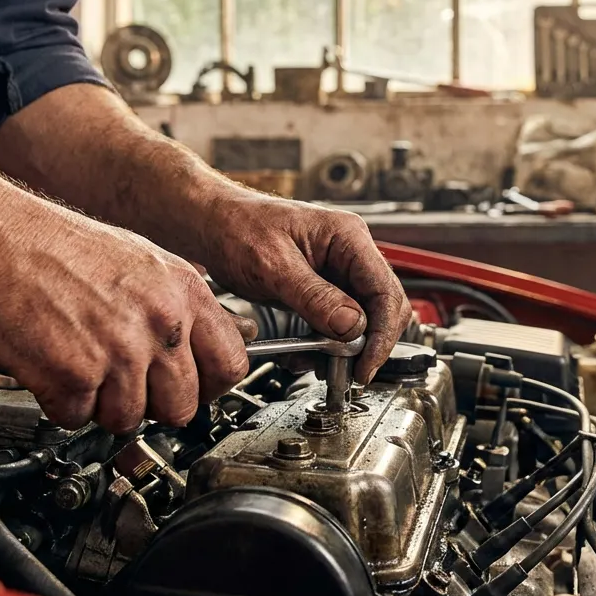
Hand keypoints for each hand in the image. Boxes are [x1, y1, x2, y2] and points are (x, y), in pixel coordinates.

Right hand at [0, 202, 249, 431]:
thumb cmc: (60, 248)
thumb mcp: (144, 260)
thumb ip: (177, 306)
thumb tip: (203, 348)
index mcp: (184, 292)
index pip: (231, 365)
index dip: (208, 386)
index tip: (190, 389)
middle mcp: (160, 322)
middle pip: (182, 407)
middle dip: (150, 405)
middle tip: (122, 383)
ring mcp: (121, 351)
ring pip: (129, 419)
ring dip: (100, 405)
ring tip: (80, 365)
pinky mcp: (77, 374)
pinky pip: (78, 418)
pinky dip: (60, 403)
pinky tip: (52, 366)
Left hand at [192, 190, 411, 383]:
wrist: (210, 223)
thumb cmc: (236, 227)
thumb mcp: (273, 266)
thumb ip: (314, 297)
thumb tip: (351, 326)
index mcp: (347, 236)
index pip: (385, 290)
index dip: (381, 334)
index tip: (365, 364)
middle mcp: (349, 251)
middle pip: (381, 306)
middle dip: (367, 343)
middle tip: (348, 372)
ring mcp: (337, 269)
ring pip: (361, 318)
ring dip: (345, 348)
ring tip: (322, 367)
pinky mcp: (322, 287)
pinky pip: (337, 320)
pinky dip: (326, 343)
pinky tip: (307, 355)